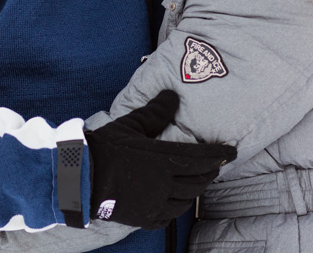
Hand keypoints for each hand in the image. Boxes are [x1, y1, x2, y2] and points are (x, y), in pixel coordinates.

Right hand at [84, 90, 235, 228]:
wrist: (81, 177)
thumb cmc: (105, 148)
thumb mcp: (130, 125)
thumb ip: (155, 112)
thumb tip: (172, 95)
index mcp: (162, 160)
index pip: (200, 158)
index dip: (219, 154)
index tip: (231, 151)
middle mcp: (164, 185)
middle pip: (197, 181)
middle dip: (209, 172)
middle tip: (215, 165)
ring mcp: (155, 203)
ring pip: (186, 199)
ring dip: (196, 189)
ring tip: (198, 181)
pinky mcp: (144, 217)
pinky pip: (170, 215)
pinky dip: (178, 206)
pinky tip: (177, 201)